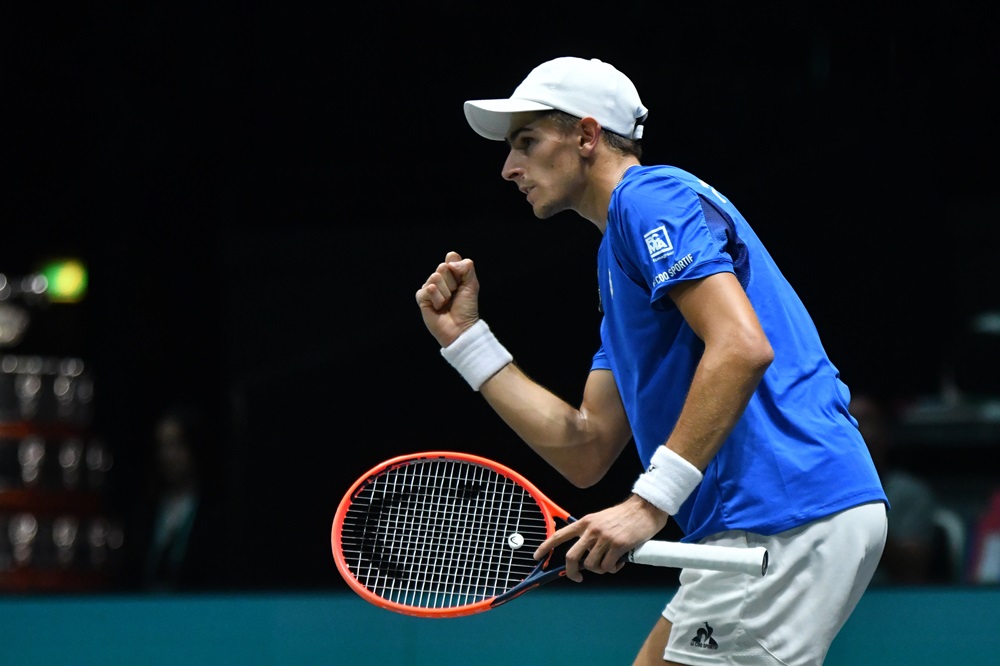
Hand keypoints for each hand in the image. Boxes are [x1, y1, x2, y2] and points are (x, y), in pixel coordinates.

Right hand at [415, 251, 481, 346]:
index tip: (462, 282)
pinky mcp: (421, 298)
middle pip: (442, 267)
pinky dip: (437, 299)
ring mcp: (429, 288)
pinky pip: (428, 289)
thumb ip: (467, 267)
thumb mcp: (472, 284)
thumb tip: (449, 262)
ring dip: (445, 293)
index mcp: (451, 273)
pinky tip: (438, 308)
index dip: (458, 269)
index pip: (451, 257)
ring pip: (435, 277)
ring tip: (446, 303)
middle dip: (452, 283)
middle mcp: (439, 279)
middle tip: (454, 295)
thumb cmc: (467, 308)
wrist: (461, 327)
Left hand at [534, 495, 669, 581]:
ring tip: (610, 562)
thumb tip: (583, 558)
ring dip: (600, 569)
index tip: (537, 557)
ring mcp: (604, 538)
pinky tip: (620, 561)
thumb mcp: (601, 520)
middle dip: (572, 572)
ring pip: (592, 565)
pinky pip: (608, 567)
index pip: (559, 535)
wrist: (644, 509)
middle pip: (572, 557)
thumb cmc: (624, 517)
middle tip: (578, 577)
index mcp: (585, 522)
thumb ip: (590, 535)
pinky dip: (613, 569)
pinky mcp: (617, 546)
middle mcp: (591, 530)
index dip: (545, 547)